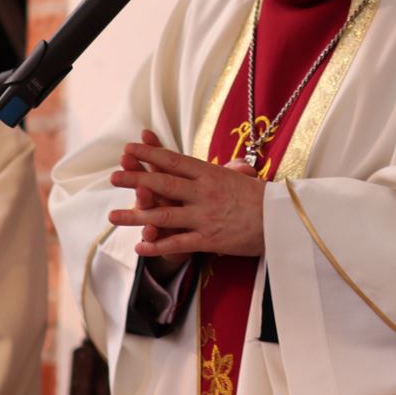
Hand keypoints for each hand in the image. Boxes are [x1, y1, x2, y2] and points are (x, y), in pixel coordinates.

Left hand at [108, 141, 266, 258]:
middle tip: (114, 176)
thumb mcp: (240, 178)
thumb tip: (213, 164)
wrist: (283, 222)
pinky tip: (139, 246)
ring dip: (135, 216)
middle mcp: (204, 193)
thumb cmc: (263, 199)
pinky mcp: (209, 240)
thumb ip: (221, 171)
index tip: (130, 148)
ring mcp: (204, 217)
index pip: (174, 161)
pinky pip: (177, 244)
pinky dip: (157, 246)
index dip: (150, 154)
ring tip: (112, 216)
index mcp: (211, 174)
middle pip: (163, 183)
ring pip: (163, 216)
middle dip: (135, 179)